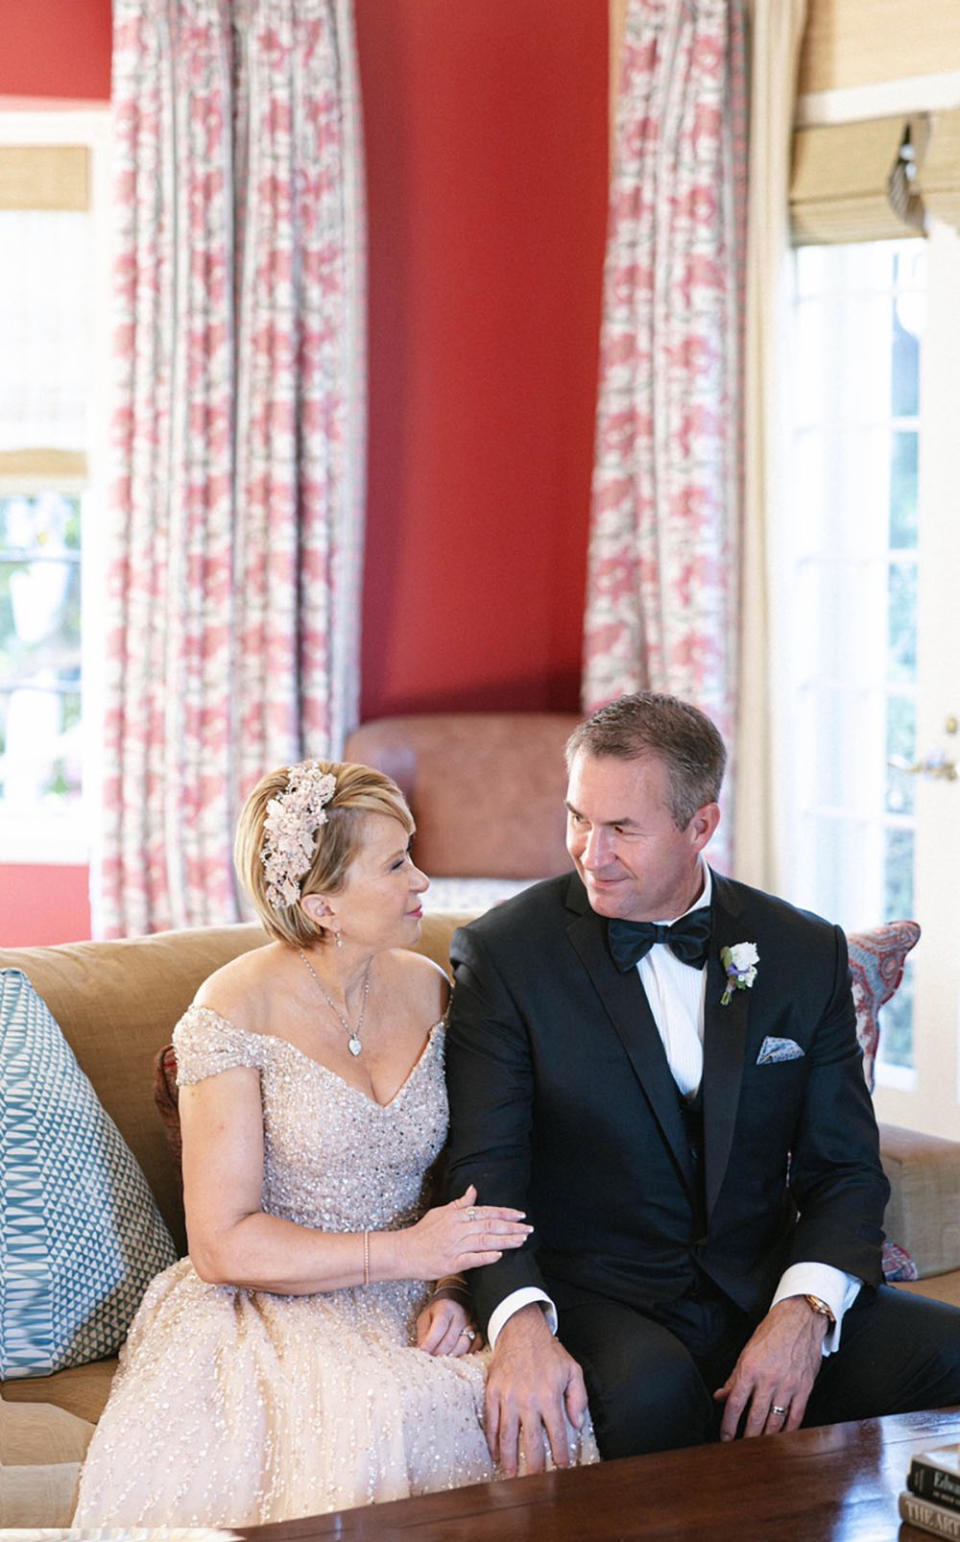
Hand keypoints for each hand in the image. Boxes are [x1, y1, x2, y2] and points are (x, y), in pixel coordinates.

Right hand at [399, 1186, 531, 1281]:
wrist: (404, 1251)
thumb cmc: (423, 1232)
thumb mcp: (441, 1212)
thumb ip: (460, 1203)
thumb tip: (474, 1189)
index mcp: (457, 1216)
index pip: (486, 1211)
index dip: (505, 1213)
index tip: (521, 1215)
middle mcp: (459, 1229)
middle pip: (490, 1225)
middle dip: (512, 1227)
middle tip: (529, 1229)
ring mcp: (456, 1246)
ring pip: (485, 1241)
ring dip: (505, 1240)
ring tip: (521, 1240)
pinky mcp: (452, 1263)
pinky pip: (472, 1259)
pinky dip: (486, 1257)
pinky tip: (499, 1256)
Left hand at [416, 1296, 481, 1356]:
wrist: (456, 1299)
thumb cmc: (437, 1311)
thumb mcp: (425, 1317)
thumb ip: (423, 1335)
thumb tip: (422, 1353)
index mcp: (445, 1308)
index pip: (439, 1329)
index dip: (430, 1344)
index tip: (422, 1353)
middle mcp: (461, 1315)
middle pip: (450, 1341)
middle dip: (438, 1354)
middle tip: (431, 1359)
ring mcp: (473, 1323)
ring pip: (463, 1346)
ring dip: (451, 1356)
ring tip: (442, 1358)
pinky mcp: (480, 1331)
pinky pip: (476, 1347)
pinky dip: (465, 1354)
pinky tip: (457, 1355)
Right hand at [484, 1303, 587, 1477]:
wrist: (520, 1330)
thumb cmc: (548, 1351)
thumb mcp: (572, 1370)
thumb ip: (578, 1398)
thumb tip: (577, 1424)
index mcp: (549, 1396)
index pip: (556, 1435)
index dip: (560, 1456)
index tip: (562, 1470)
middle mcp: (528, 1400)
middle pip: (530, 1443)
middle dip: (534, 1468)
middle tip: (535, 1485)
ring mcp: (508, 1397)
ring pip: (507, 1437)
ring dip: (510, 1461)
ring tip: (512, 1478)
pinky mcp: (493, 1392)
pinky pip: (491, 1423)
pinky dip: (493, 1442)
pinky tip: (497, 1455)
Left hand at [714, 1296, 827, 1439]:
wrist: (800, 1319)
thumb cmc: (772, 1332)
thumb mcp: (747, 1351)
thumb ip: (734, 1377)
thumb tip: (720, 1396)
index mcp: (750, 1369)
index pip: (734, 1404)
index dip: (728, 1425)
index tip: (725, 1438)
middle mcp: (768, 1379)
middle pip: (754, 1418)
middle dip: (747, 1438)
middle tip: (741, 1451)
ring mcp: (788, 1385)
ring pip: (775, 1422)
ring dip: (766, 1439)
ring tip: (760, 1450)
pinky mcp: (804, 1388)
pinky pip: (796, 1417)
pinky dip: (788, 1432)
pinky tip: (782, 1440)